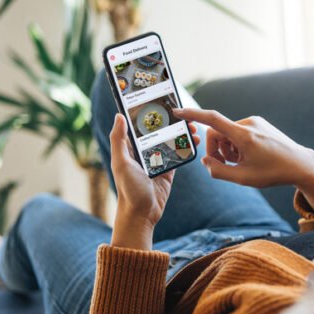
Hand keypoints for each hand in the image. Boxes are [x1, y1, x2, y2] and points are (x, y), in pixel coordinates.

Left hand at [109, 114, 199, 248]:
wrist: (142, 214)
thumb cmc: (128, 189)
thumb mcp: (121, 163)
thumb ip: (119, 139)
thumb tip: (119, 115)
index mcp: (131, 148)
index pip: (139, 125)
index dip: (147, 112)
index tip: (158, 99)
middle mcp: (144, 152)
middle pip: (159, 130)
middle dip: (170, 120)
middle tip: (183, 111)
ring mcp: (158, 160)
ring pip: (171, 140)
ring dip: (182, 132)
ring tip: (192, 126)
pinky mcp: (169, 169)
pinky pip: (179, 154)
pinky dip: (187, 147)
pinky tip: (195, 141)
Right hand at [173, 108, 313, 212]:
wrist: (300, 164)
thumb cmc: (273, 172)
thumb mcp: (243, 178)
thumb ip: (219, 171)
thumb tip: (205, 162)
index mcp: (244, 135)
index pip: (212, 120)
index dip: (193, 115)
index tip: (178, 112)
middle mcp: (248, 124)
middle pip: (217, 133)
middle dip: (216, 150)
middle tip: (224, 166)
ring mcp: (255, 122)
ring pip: (227, 134)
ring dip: (228, 149)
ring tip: (241, 163)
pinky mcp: (259, 124)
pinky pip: (238, 132)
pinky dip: (237, 145)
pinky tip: (249, 157)